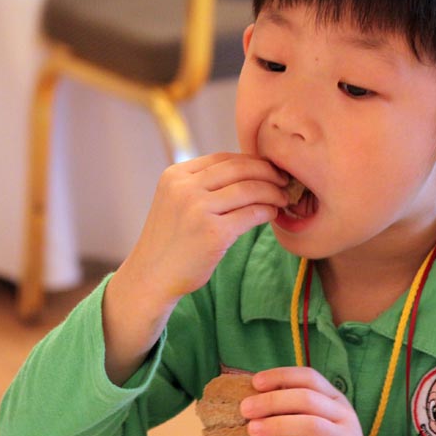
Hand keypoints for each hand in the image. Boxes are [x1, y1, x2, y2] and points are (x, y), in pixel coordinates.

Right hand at [103, 153, 286, 384]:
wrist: (151, 277)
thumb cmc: (171, 240)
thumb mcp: (176, 200)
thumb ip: (202, 183)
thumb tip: (249, 170)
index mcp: (176, 175)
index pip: (224, 158)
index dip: (252, 161)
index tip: (269, 169)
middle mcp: (185, 188)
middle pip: (240, 169)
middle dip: (268, 172)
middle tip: (284, 180)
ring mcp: (198, 210)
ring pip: (250, 189)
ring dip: (273, 192)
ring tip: (282, 198)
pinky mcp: (213, 233)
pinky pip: (252, 214)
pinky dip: (268, 211)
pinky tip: (273, 214)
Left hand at [240, 367, 371, 435]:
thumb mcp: (317, 418)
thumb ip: (296, 406)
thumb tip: (256, 393)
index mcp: (335, 398)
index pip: (309, 377)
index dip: (282, 375)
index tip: (255, 382)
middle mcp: (344, 415)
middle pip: (307, 398)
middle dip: (273, 401)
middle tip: (245, 409)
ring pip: (312, 425)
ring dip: (278, 425)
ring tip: (253, 430)